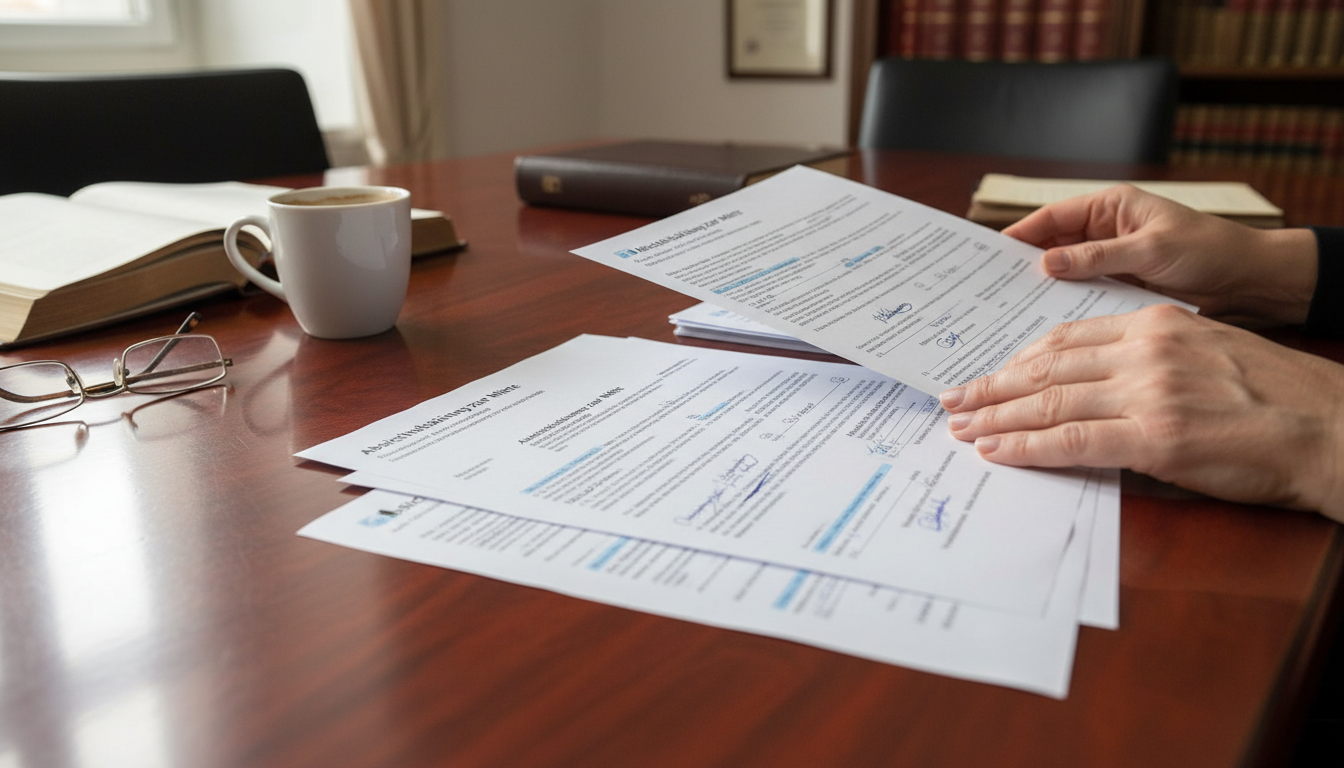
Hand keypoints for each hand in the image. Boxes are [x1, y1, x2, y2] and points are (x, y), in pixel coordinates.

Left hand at [940, 304, 1343, 522]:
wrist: (1332, 427)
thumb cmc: (1275, 399)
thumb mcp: (1206, 354)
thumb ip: (1148, 362)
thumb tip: (1095, 388)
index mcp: (1155, 325)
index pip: (1065, 339)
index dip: (1019, 359)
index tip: (990, 373)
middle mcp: (1144, 351)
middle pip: (1045, 366)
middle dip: (992, 385)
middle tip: (953, 399)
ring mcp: (1147, 392)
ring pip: (1048, 401)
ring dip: (996, 416)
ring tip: (961, 427)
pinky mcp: (1154, 437)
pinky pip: (1071, 441)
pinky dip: (1025, 446)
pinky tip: (995, 451)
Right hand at [1003, 185, 1318, 326]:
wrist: (1251, 282)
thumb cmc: (1210, 251)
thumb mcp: (1151, 249)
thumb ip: (1098, 256)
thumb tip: (1046, 262)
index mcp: (1111, 207)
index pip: (1052, 217)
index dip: (1019, 234)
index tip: (990, 256)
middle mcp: (1106, 231)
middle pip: (1051, 247)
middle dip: (1023, 266)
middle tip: (990, 290)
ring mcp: (1111, 262)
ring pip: (1064, 274)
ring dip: (1043, 291)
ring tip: (1010, 311)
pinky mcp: (1120, 288)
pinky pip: (1084, 296)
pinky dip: (1067, 308)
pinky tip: (1048, 328)